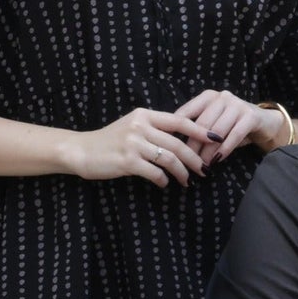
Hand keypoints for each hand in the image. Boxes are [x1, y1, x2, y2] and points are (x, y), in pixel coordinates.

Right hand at [66, 107, 210, 187]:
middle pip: (178, 143)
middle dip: (195, 158)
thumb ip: (154, 128)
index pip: (179, 121)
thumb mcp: (132, 126)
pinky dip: (163, 180)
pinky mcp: (127, 161)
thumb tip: (183, 138)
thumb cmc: (110, 140)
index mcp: (145, 115)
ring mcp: (133, 143)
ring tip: (187, 181)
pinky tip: (164, 183)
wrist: (80, 150)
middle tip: (205, 169)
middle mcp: (140, 126)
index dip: (200, 130)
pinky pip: (154, 172)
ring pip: (169, 159)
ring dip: (182, 172)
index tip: (216, 139)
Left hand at [175, 90, 283, 165]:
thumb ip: (198, 128)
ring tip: (203, 165)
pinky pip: (234, 135)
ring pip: (217, 131)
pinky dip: (225, 149)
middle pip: (202, 124)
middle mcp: (222, 97)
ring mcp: (238, 105)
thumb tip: (176, 146)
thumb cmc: (234, 125)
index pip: (186, 112)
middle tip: (188, 163)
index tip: (170, 147)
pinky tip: (218, 160)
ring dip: (208, 151)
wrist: (266, 123)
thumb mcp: (214, 122)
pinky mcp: (251, 116)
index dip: (177, 130)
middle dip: (193, 145)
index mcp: (208, 97)